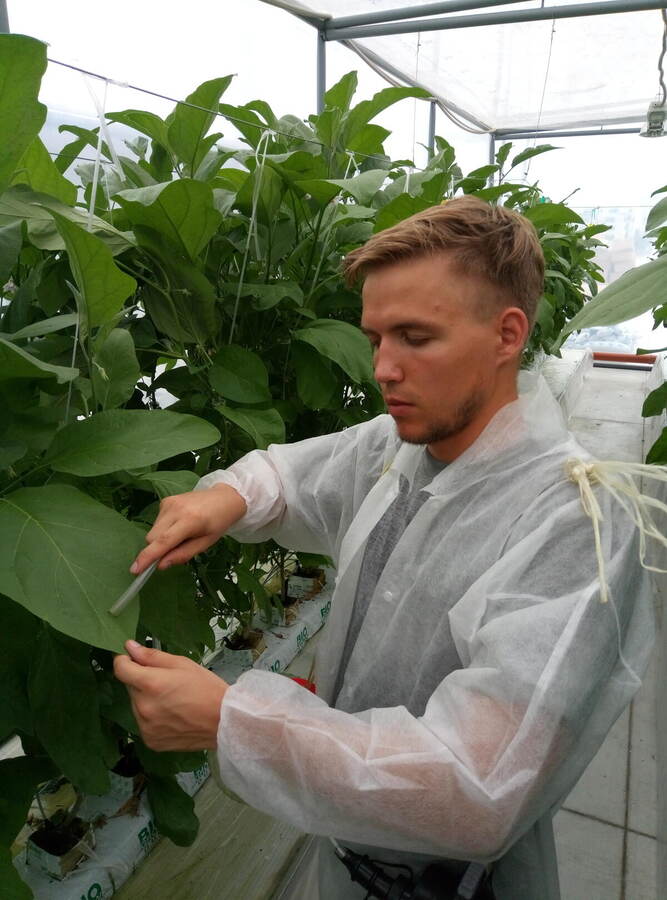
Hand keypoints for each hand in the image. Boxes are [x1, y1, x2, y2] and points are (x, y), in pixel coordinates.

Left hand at [113, 640, 227, 750]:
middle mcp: (143, 707)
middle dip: (141, 681)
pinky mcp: (151, 741)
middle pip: (130, 687)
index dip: (124, 661)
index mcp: (151, 684)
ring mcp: (145, 727)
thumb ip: (152, 656)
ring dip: (146, 700)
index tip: (133, 659)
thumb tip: (130, 647)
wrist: (223, 721)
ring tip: (171, 701)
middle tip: (165, 682)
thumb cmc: (206, 688)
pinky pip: (144, 723)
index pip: (121, 669)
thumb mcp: (182, 664)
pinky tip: (171, 715)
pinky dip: (152, 717)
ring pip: (136, 705)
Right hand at [131, 482, 246, 574]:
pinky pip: (157, 522)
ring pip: (153, 531)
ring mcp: (168, 503)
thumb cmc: (218, 523)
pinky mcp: (165, 500)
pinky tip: (179, 523)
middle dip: (157, 549)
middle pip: (152, 538)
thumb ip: (183, 554)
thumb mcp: (205, 543)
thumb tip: (161, 565)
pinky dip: (164, 528)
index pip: (163, 542)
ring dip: (162, 538)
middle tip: (176, 550)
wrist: (224, 498)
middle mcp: (175, 509)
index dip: (148, 557)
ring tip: (182, 533)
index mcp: (189, 521)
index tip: (135, 570)